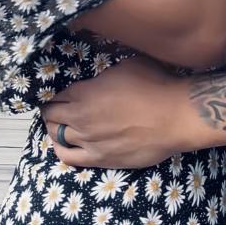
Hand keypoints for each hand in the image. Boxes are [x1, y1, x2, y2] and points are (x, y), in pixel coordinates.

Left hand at [41, 56, 203, 168]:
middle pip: (51, 116)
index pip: (57, 96)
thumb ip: (104, 73)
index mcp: (84, 91)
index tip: (60, 96)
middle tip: (55, 111)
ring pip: (56, 136)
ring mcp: (88, 140)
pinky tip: (63, 145)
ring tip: (59, 127)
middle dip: (51, 112)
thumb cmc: (155, 85)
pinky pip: (68, 157)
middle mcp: (80, 116)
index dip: (57, 96)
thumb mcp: (126, 65)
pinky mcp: (100, 159)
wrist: (175, 116)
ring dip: (54, 130)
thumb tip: (99, 76)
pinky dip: (61, 149)